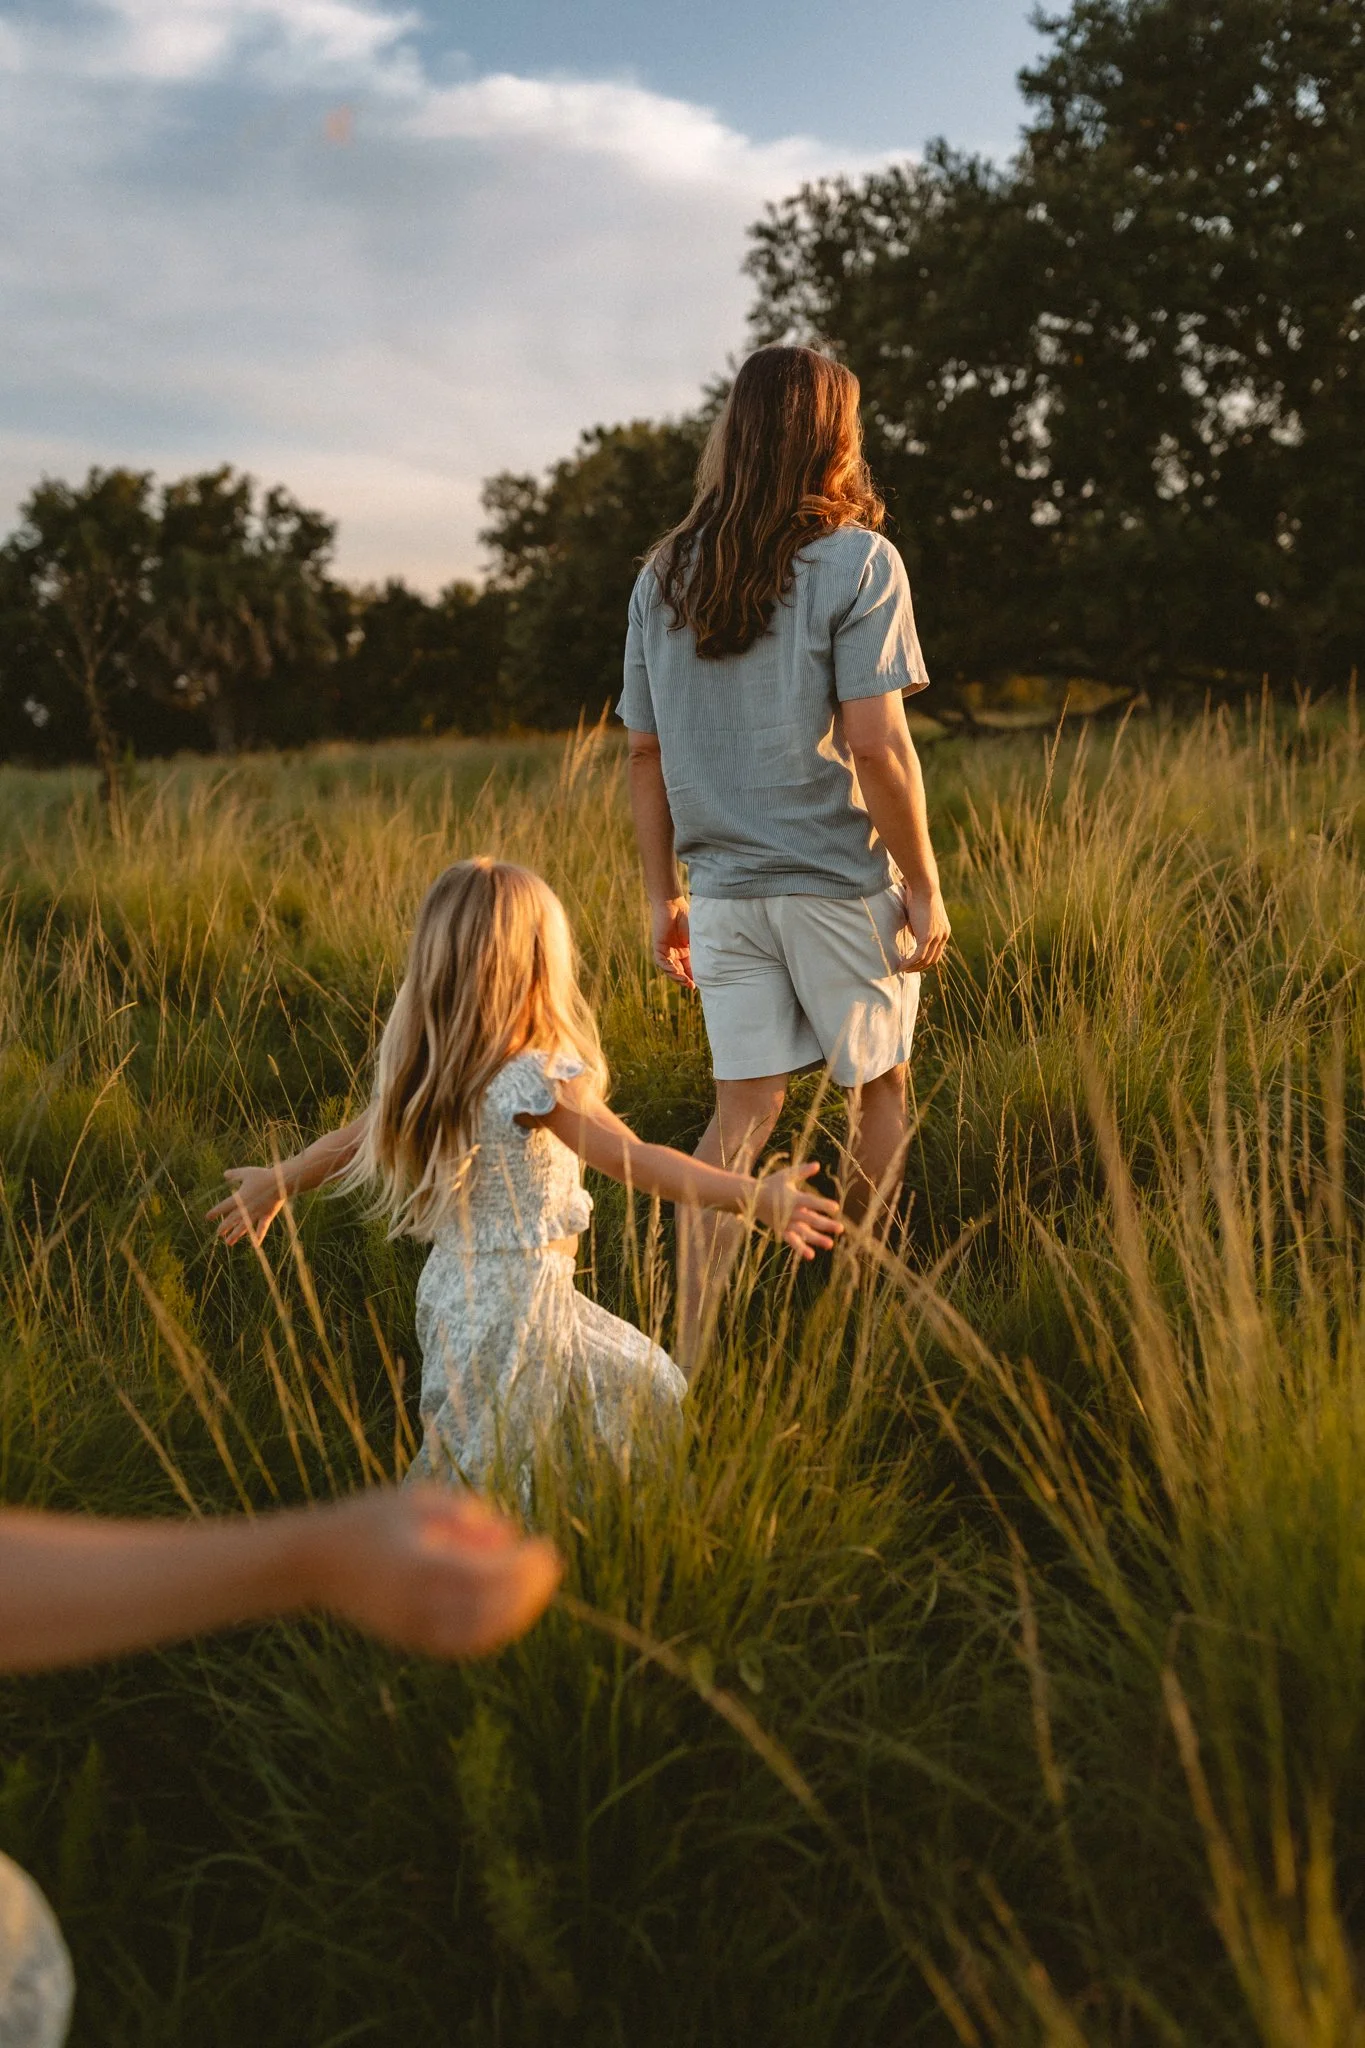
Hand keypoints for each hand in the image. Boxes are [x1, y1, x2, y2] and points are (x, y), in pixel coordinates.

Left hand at [207, 1164, 289, 1245]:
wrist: (281, 1182)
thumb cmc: (263, 1175)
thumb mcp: (247, 1172)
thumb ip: (235, 1174)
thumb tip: (224, 1174)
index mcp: (240, 1198)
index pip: (224, 1206)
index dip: (215, 1212)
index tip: (208, 1217)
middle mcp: (246, 1208)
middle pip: (232, 1219)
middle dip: (225, 1227)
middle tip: (219, 1234)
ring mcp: (256, 1213)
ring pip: (244, 1226)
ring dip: (236, 1234)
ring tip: (228, 1242)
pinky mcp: (267, 1216)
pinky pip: (262, 1228)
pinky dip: (259, 1236)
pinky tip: (255, 1245)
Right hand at [306, 1488, 560, 1659]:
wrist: (314, 1561)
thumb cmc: (369, 1519)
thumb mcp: (418, 1500)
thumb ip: (467, 1515)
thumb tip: (509, 1537)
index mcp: (420, 1566)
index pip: (487, 1577)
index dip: (524, 1568)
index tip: (546, 1548)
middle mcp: (418, 1605)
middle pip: (489, 1611)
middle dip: (529, 1591)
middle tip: (551, 1566)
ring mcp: (412, 1629)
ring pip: (479, 1636)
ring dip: (516, 1615)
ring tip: (537, 1587)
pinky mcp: (408, 1641)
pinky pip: (460, 1646)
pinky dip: (492, 1632)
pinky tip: (509, 1610)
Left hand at [651, 896, 694, 988]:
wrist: (673, 904)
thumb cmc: (687, 917)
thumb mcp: (696, 937)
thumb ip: (700, 950)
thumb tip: (714, 963)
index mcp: (686, 950)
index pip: (690, 967)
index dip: (695, 976)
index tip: (702, 983)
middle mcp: (675, 953)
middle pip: (680, 971)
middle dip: (685, 980)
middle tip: (693, 986)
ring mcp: (666, 950)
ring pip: (670, 969)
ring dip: (677, 976)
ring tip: (685, 981)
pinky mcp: (659, 947)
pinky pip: (661, 962)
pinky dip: (668, 968)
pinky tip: (676, 972)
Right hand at [752, 1163, 844, 1258]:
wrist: (750, 1198)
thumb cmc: (771, 1184)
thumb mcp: (786, 1175)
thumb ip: (802, 1171)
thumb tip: (817, 1165)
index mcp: (793, 1198)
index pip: (811, 1202)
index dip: (823, 1205)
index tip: (836, 1208)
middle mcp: (790, 1212)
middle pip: (811, 1219)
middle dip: (826, 1224)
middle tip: (841, 1229)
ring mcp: (786, 1223)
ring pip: (803, 1233)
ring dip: (817, 1239)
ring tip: (830, 1244)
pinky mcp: (781, 1230)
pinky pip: (792, 1241)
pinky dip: (800, 1248)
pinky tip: (811, 1256)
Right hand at [900, 880, 950, 971]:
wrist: (924, 888)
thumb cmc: (919, 896)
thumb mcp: (921, 916)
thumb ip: (919, 927)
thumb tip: (913, 934)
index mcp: (944, 932)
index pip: (936, 952)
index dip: (925, 960)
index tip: (914, 963)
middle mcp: (943, 936)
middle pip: (932, 960)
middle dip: (919, 967)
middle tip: (907, 970)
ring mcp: (936, 937)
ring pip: (925, 960)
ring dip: (913, 967)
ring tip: (902, 969)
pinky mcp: (927, 937)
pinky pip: (918, 956)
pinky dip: (909, 963)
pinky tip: (901, 965)